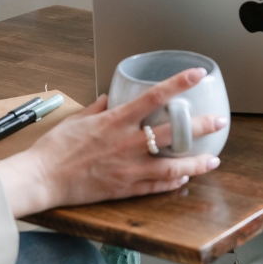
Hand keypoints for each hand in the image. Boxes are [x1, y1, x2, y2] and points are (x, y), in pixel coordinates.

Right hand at [0, 68, 225, 217]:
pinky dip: (173, 182)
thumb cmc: (56, 147)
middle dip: (199, 126)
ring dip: (196, 162)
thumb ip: (98, 107)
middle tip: (219, 121)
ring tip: (213, 160)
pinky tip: (184, 177)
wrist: (43, 178)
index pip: (154, 96)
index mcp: (115, 121)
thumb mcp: (77, 118)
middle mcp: (126, 143)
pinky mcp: (125, 189)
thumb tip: (109, 97)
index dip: (178, 83)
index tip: (197, 74)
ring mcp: (128, 168)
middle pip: (172, 133)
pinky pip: (156, 186)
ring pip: (171, 167)